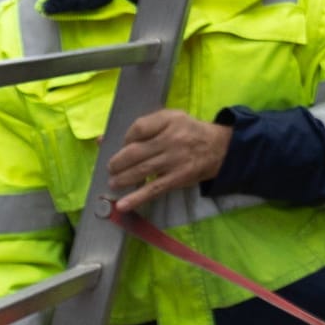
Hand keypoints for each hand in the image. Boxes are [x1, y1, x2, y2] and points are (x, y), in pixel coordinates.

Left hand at [106, 108, 231, 214]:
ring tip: (113, 183)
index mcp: (169, 120)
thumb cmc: (190, 132)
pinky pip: (154, 188)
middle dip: (118, 162)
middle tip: (111, 169)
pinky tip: (123, 205)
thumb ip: (143, 127)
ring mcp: (175, 159)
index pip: (139, 128)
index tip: (122, 146)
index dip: (126, 139)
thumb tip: (102, 140)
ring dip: (123, 179)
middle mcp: (172, 139)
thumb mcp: (171, 119)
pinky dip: (137, 198)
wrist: (221, 148)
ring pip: (142, 170)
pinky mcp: (179, 178)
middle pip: (135, 151)